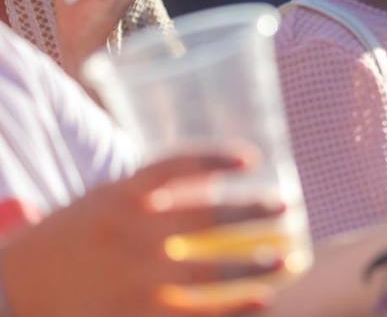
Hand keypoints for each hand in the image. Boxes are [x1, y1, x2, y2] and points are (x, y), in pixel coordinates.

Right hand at [0, 153, 285, 316]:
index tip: (251, 158)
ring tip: (287, 259)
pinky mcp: (135, 316)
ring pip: (210, 271)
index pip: (178, 166)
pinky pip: (195, 314)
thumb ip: (143, 191)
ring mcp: (135, 279)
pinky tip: (262, 303)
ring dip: (255, 265)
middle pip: (207, 219)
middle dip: (253, 213)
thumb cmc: (65, 242)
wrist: (15, 292)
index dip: (217, 158)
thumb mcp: (99, 203)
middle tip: (286, 207)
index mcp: (121, 197)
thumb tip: (203, 178)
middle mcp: (132, 235)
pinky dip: (232, 309)